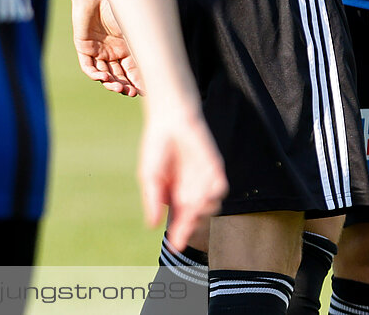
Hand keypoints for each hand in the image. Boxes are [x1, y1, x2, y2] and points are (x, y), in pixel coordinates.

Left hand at [71, 0, 142, 95]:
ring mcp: (98, 50)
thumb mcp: (134, 32)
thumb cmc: (118, 8)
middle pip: (120, 76)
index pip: (133, 71)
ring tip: (119, 87)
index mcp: (127, 49)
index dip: (139, 82)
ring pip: (105, 73)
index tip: (145, 91)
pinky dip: (96, 74)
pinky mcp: (84, 47)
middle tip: (132, 92)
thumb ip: (142, 49)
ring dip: (112, 83)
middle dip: (126, 86)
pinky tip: (104, 77)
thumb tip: (162, 70)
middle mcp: (113, 52)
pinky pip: (88, 66)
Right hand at [139, 107, 225, 241]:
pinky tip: (204, 195)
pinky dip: (213, 194)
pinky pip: (219, 188)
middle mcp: (191, 193)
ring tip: (192, 209)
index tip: (175, 246)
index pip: (179, 220)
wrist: (170, 122)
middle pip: (196, 217)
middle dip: (191, 225)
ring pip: (209, 205)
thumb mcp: (150, 176)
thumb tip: (152, 225)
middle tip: (185, 229)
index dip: (178, 234)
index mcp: (175, 197)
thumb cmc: (157, 149)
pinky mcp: (215, 171)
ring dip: (202, 210)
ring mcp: (204, 183)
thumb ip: (153, 199)